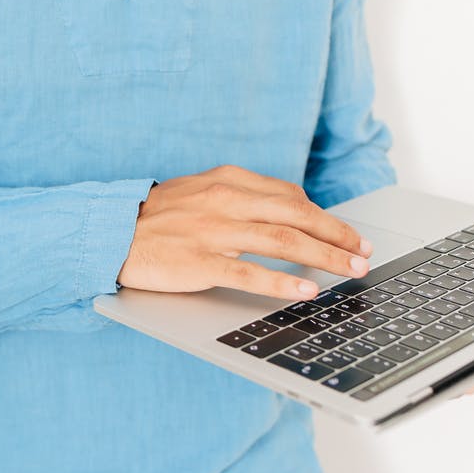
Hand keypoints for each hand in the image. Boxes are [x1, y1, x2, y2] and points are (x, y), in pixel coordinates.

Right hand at [116, 165, 373, 300]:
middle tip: (363, 253)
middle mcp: (225, 201)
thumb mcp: (201, 192)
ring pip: (283, 241)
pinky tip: (306, 291)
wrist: (110, 232)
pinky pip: (249, 273)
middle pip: (296, 215)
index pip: (290, 196)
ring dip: (324, 256)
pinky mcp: (200, 262)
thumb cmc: (156, 217)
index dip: (325, 216)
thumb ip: (241, 197)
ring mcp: (213, 232)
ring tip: (350, 271)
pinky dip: (282, 282)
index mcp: (228, 181)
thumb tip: (289, 210)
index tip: (347, 234)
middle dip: (337, 235)